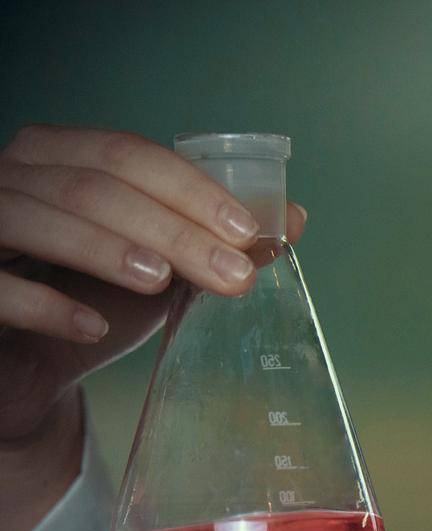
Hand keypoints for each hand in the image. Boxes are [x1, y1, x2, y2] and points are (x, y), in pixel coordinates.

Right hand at [0, 124, 307, 442]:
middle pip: (92, 187)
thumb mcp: (164, 270)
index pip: (127, 154)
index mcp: (59, 157)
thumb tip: (293, 218)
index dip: (191, 189)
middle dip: (171, 230)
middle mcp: (11, 178)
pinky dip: (44, 304)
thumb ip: (216, 240)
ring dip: (106, 248)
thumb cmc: (94, 298)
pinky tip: (91, 327)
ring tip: (162, 282)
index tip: (249, 232)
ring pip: (37, 218)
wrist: (32, 365)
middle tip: (232, 274)